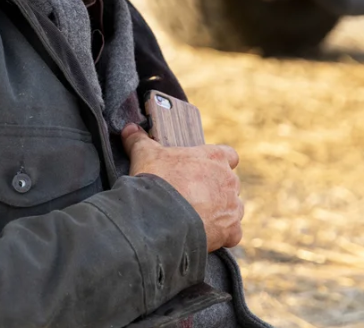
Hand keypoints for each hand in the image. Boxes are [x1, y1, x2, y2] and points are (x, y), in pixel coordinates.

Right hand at [121, 124, 243, 251]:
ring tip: (198, 217)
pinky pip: (233, 233)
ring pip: (233, 208)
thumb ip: (139, 140)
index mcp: (214, 157)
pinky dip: (223, 235)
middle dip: (216, 190)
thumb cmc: (156, 180)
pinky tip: (207, 235)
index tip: (204, 170)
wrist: (159, 216)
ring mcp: (232, 206)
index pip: (229, 156)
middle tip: (193, 196)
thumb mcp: (144, 154)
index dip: (218, 163)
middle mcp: (228, 180)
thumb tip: (129, 129)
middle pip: (230, 184)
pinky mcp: (230, 230)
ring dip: (221, 212)